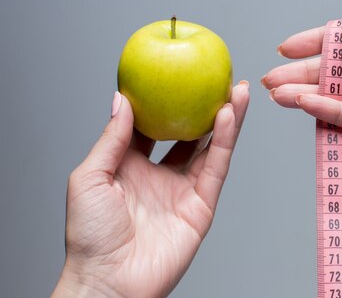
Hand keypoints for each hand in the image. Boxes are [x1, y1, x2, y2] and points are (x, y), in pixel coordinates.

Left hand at [52, 82, 249, 297]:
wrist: (109, 281)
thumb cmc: (89, 236)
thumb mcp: (89, 177)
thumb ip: (111, 138)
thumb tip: (122, 99)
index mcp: (131, 166)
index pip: (155, 127)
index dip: (167, 102)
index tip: (177, 76)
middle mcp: (161, 175)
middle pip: (190, 133)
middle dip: (206, 107)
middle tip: (220, 80)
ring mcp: (183, 190)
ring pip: (210, 147)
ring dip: (226, 119)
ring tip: (239, 90)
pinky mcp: (202, 205)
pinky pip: (215, 167)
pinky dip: (225, 141)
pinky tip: (229, 116)